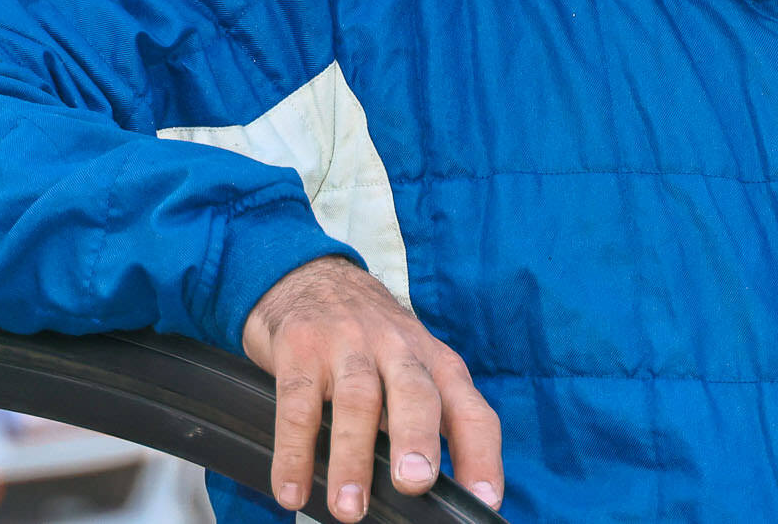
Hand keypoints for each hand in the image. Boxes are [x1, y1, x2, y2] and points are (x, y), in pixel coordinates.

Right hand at [241, 256, 501, 519]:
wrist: (314, 277)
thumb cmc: (372, 342)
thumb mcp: (411, 368)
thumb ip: (424, 420)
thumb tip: (430, 493)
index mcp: (436, 363)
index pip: (470, 410)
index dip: (481, 454)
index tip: (485, 499)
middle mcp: (399, 350)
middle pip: (415, 394)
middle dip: (417, 439)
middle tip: (414, 483)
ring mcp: (349, 346)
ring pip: (358, 400)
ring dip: (353, 457)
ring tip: (348, 508)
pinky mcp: (301, 349)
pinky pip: (298, 404)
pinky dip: (294, 451)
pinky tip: (292, 490)